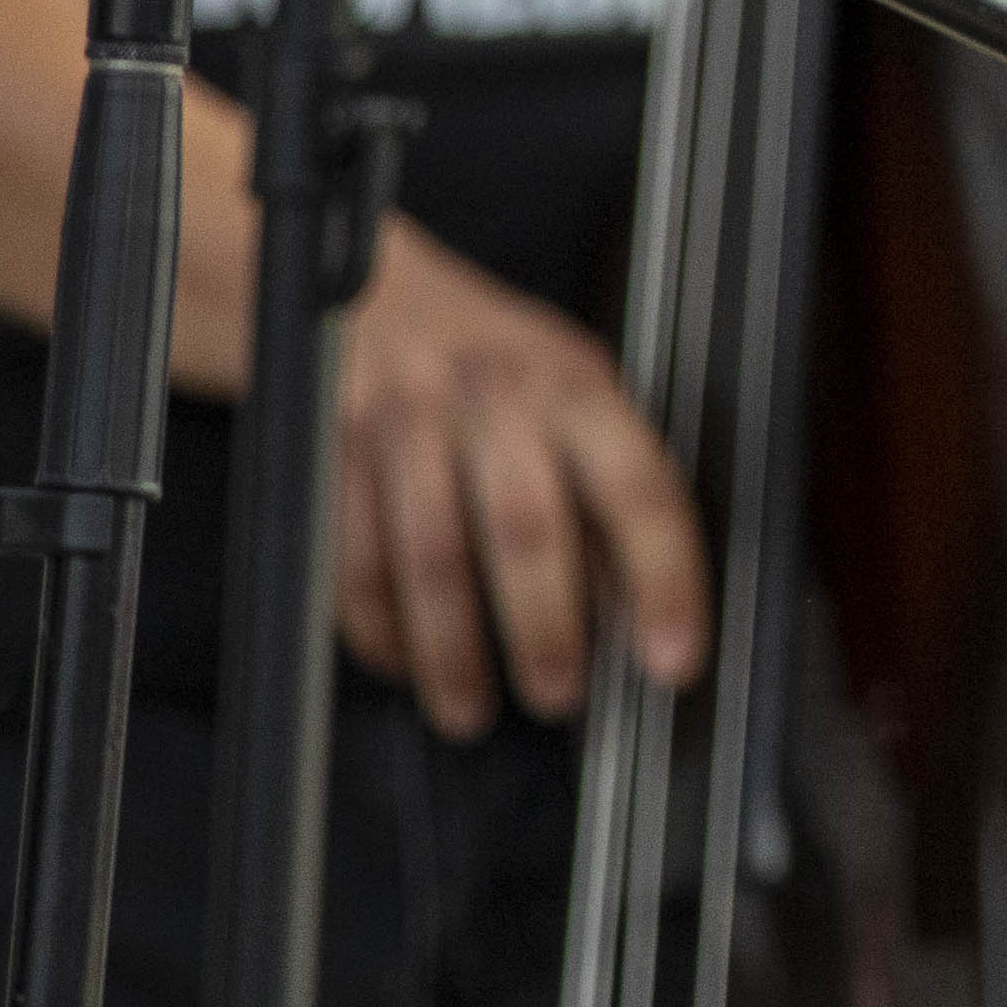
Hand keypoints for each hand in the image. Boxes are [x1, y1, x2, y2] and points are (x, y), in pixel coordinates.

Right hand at [323, 227, 710, 740]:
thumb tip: (641, 606)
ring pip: (428, 555)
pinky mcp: (334, 456)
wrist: (376, 297)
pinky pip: (354, 559)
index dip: (663, 579)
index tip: (672, 657)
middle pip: (523, 525)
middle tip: (559, 695)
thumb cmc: (500, 362)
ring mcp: (404, 424)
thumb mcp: (580, 392)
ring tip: (471, 709)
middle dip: (544, 628)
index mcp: (575, 386)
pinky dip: (377, 628)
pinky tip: (404, 665)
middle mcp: (491, 398)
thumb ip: (609, 484)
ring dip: (451, 649)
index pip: (637, 487)